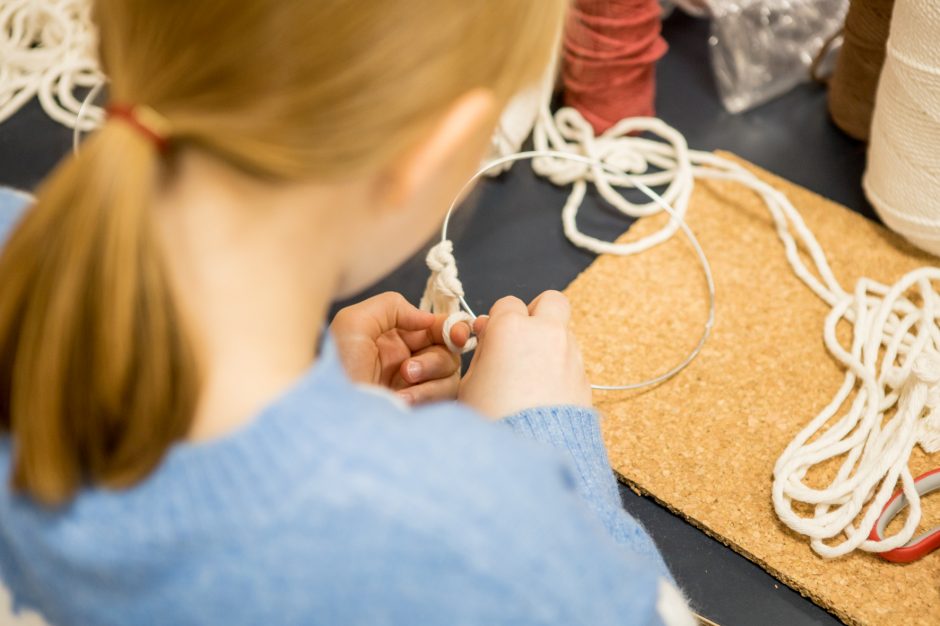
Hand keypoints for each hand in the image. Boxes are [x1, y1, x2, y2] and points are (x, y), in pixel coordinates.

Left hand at [330, 292, 470, 404]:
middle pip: (448, 353)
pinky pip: (441, 401)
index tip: (457, 335)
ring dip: (430, 380)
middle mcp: (407, 359)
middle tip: (408, 370)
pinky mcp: (417, 409)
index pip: (435, 327)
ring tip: (400, 387)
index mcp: (394, 336)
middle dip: (435, 360)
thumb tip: (428, 318)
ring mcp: (413, 387)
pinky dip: (424, 398)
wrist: (329, 414)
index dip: (452, 328)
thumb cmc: (337, 367)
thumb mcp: (355, 322)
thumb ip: (392, 306)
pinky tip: (400, 401)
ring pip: (449, 378)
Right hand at [458, 291, 591, 418]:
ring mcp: (570, 355)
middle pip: (550, 301)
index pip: (507, 303)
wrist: (530, 452)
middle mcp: (547, 334)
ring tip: (530, 374)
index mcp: (512, 328)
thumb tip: (490, 336)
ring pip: (563, 331)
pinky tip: (544, 393)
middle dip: (536, 313)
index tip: (490, 337)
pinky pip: (572, 361)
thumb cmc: (493, 419)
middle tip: (521, 336)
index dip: (497, 320)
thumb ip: (483, 352)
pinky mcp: (584, 378)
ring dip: (549, 342)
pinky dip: (560, 368)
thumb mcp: (470, 382)